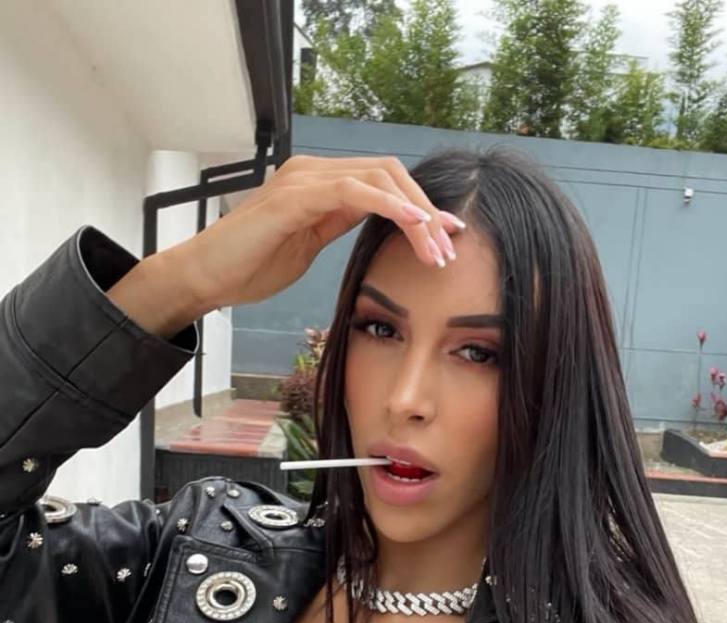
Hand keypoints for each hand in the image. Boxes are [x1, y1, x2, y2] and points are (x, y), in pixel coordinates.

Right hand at [171, 154, 466, 311]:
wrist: (206, 277)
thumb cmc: (251, 264)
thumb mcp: (307, 243)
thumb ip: (337, 223)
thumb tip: (375, 220)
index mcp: (320, 184)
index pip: (384, 183)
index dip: (422, 207)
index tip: (448, 237)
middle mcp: (313, 172)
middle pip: (390, 175)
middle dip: (427, 211)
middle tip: (449, 249)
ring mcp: (302, 181)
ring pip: (378, 179)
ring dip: (415, 213)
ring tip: (436, 248)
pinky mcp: (292, 197)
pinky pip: (351, 191)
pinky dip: (388, 205)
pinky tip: (412, 223)